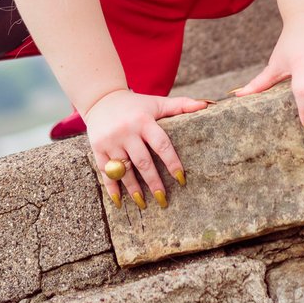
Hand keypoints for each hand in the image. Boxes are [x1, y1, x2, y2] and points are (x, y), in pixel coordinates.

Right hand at [84, 88, 208, 209]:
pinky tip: (120, 202)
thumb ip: (181, 105)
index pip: (161, 144)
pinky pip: (105, 172)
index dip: (172, 162)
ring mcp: (111, 141)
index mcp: (144, 120)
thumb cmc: (136, 104)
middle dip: (154, 182)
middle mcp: (126, 131)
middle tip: (164, 200)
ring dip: (134, 189)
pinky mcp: (98, 149)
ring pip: (124, 170)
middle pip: (143, 162)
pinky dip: (112, 188)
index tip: (181, 179)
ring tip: (144, 204)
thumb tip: (206, 105)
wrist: (101, 99)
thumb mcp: (157, 103)